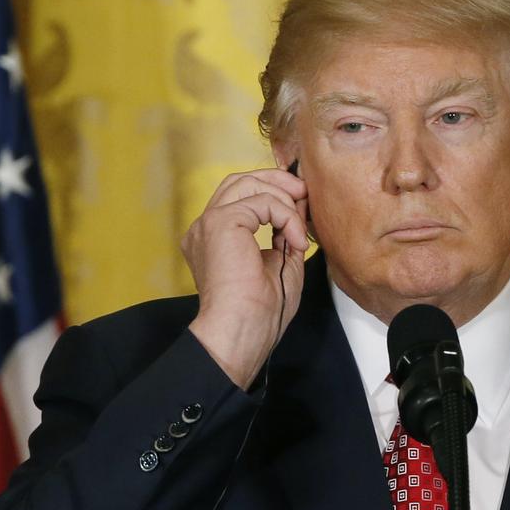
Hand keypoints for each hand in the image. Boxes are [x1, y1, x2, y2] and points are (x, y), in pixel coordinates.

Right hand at [182, 167, 308, 388]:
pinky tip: (293, 241)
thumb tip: (299, 203)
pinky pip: (263, 201)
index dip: (271, 193)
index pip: (239, 197)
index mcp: (214, 238)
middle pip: (239, 180)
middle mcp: (205, 226)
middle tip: (303, 193)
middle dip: (275, 181)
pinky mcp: (221, 221)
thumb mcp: (279, 262)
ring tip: (299, 228)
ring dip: (283, 199)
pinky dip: (286, 217)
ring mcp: (209, 222)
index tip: (300, 205)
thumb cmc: (258, 311)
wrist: (242, 329)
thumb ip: (285, 231)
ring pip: (248, 183)